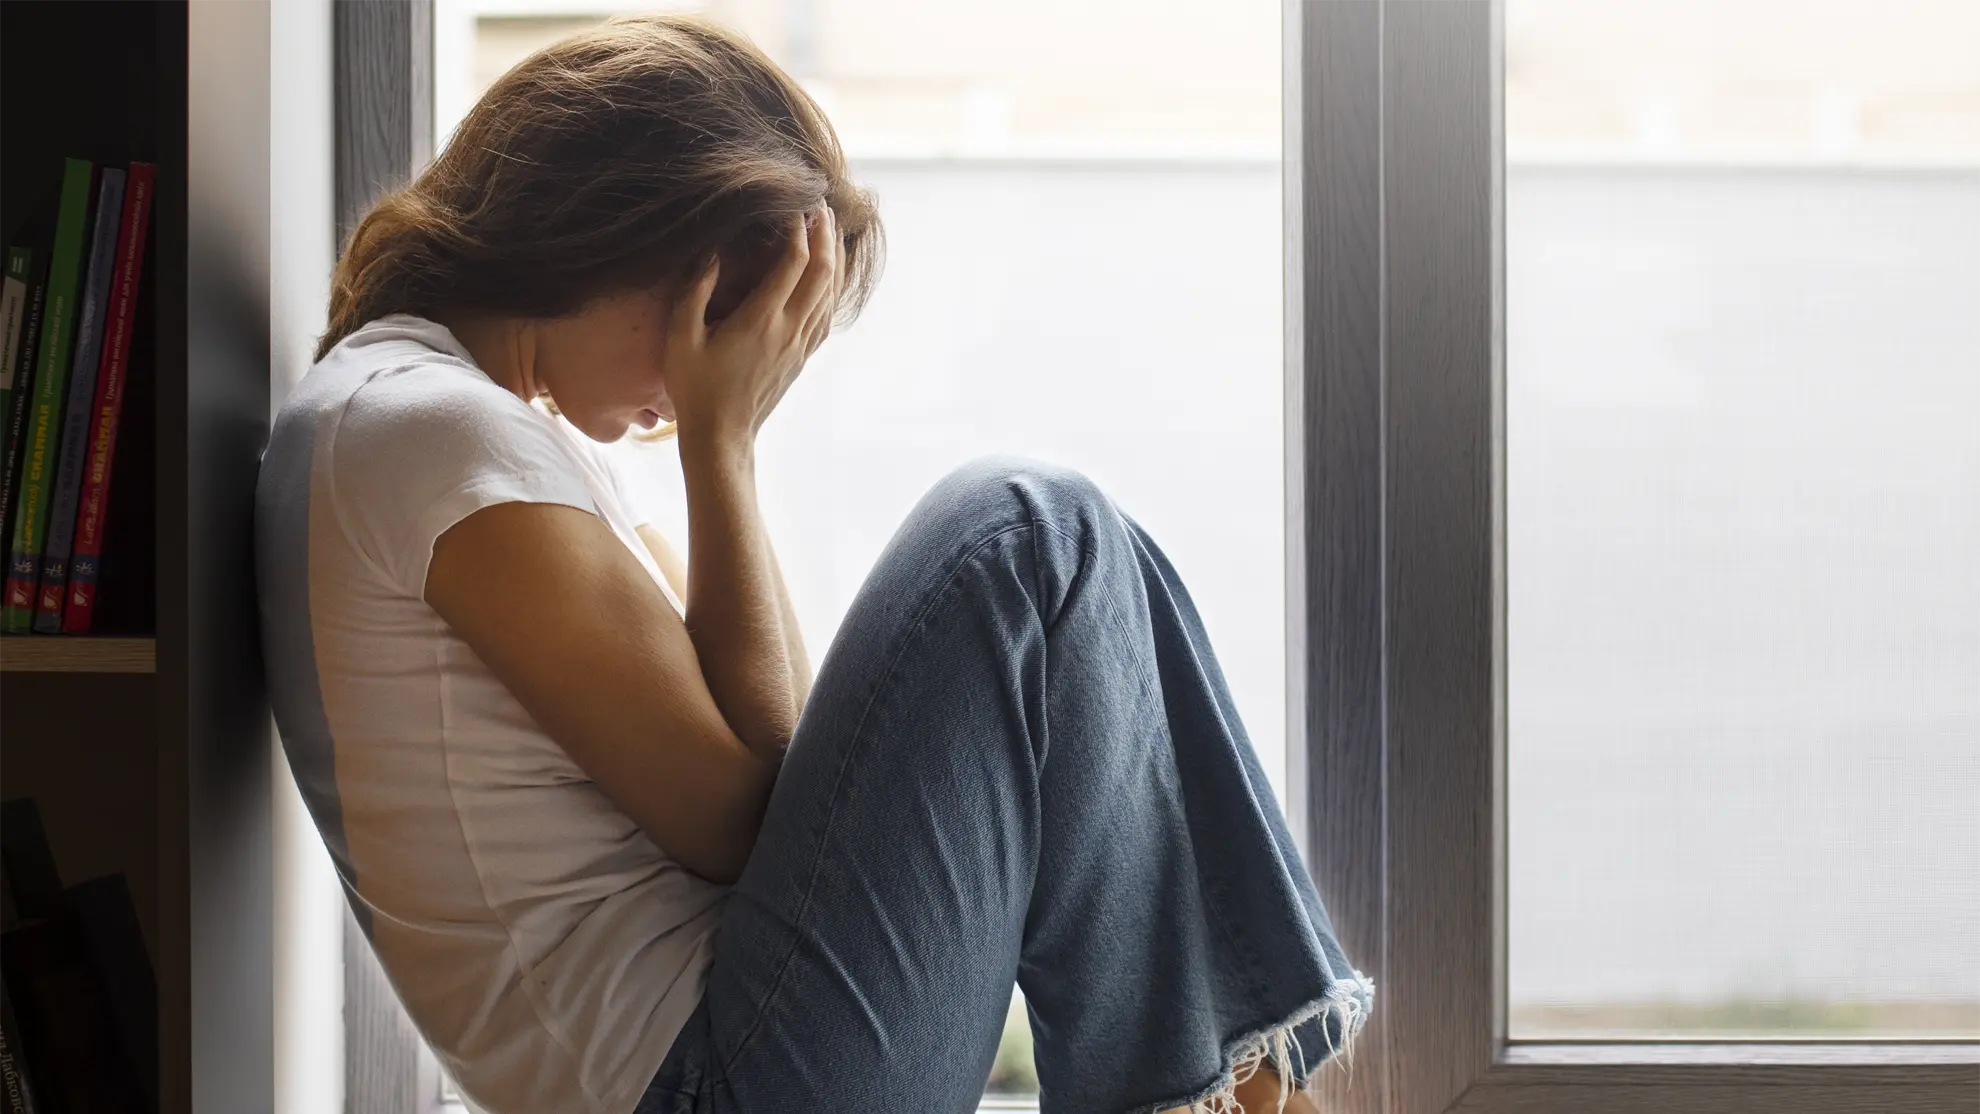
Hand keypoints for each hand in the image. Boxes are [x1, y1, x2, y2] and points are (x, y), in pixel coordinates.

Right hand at [666, 205, 840, 446]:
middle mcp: (790, 329)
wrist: (721, 436)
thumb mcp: (681, 336)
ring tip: (830, 228)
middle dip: (826, 233)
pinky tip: (829, 273)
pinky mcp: (802, 356)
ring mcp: (800, 344)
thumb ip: (695, 289)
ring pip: (831, 292)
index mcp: (761, 319)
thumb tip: (711, 252)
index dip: (798, 228)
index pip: (794, 261)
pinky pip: (826, 313)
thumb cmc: (694, 387)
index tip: (792, 203)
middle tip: (820, 204)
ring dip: (834, 256)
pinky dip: (833, 285)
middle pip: (823, 271)